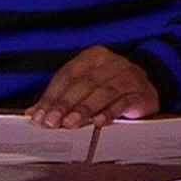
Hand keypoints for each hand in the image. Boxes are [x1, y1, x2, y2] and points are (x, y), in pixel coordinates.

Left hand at [25, 47, 158, 129]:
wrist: (146, 90)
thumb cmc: (110, 89)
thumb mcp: (85, 89)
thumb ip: (61, 98)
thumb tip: (34, 113)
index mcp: (94, 56)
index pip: (68, 74)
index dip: (51, 95)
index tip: (38, 115)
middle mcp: (112, 62)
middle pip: (84, 83)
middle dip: (65, 104)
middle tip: (51, 122)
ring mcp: (128, 75)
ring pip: (103, 92)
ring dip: (85, 109)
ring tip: (70, 124)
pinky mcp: (141, 92)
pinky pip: (123, 102)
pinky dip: (109, 112)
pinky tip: (98, 122)